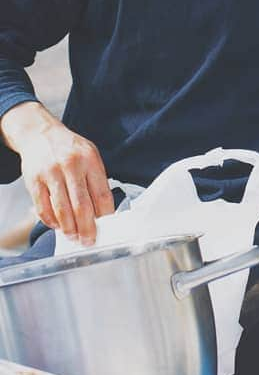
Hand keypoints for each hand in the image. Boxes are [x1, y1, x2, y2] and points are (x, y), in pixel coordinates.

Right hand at [1, 103, 112, 245]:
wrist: (40, 134)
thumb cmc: (69, 148)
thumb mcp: (90, 155)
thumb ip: (96, 179)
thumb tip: (103, 210)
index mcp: (90, 160)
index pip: (102, 193)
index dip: (106, 214)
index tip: (107, 227)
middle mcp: (71, 166)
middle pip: (82, 205)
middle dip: (87, 227)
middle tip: (89, 240)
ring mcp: (51, 174)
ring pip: (62, 209)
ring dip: (69, 228)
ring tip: (74, 237)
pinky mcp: (34, 182)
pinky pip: (43, 208)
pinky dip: (51, 221)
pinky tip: (58, 226)